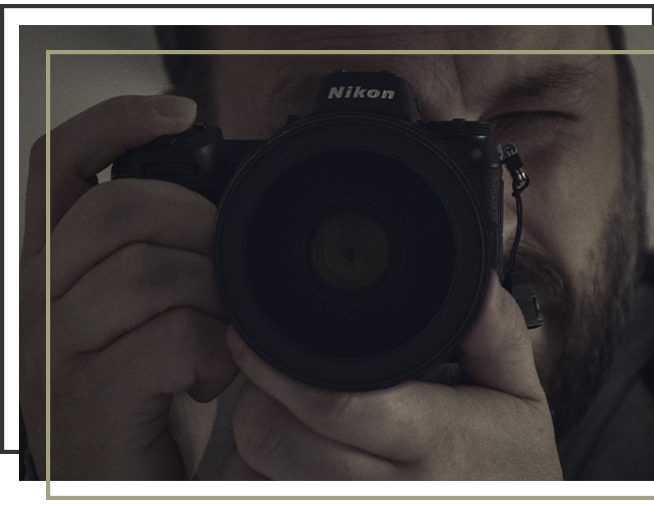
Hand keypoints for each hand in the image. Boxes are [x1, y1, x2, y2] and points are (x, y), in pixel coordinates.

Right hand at [20, 95, 237, 479]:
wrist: (112, 484)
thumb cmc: (140, 391)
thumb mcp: (142, 309)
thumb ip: (159, 253)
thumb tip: (218, 207)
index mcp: (53, 260)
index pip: (62, 161)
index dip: (117, 120)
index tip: (180, 109)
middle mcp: (40, 292)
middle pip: (124, 207)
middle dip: (201, 228)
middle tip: (225, 275)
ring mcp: (57, 342)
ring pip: (153, 270)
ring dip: (212, 299)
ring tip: (218, 336)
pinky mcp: (89, 390)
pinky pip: (170, 336)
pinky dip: (210, 353)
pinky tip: (208, 376)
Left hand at [224, 272, 562, 479]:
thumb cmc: (510, 473)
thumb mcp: (518, 399)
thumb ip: (497, 335)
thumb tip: (477, 280)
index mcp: (433, 441)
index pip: (334, 402)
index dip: (277, 366)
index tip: (251, 338)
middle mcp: (386, 493)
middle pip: (273, 436)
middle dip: (261, 395)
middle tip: (280, 373)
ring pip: (255, 475)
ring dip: (257, 437)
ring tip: (290, 415)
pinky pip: (259, 498)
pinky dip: (260, 476)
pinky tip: (293, 458)